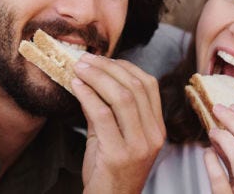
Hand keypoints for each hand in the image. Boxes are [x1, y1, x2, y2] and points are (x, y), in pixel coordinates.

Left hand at [70, 53, 165, 193]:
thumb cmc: (109, 173)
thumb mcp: (111, 137)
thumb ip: (104, 111)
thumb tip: (88, 81)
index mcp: (157, 129)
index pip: (149, 85)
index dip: (125, 67)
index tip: (103, 59)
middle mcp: (153, 135)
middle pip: (134, 87)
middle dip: (107, 67)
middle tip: (85, 60)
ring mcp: (138, 146)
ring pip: (121, 97)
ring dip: (96, 77)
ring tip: (78, 69)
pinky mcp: (119, 154)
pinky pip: (103, 115)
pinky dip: (88, 95)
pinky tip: (76, 86)